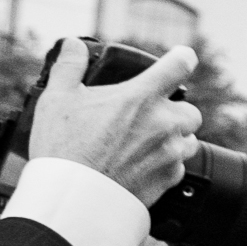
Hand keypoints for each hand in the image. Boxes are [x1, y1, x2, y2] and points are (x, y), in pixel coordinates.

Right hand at [26, 41, 202, 206]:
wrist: (73, 199)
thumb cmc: (64, 149)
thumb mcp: (56, 100)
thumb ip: (69, 68)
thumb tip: (73, 46)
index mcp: (142, 98)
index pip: (179, 65)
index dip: (183, 57)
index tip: (182, 58)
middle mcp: (164, 123)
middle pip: (190, 109)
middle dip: (174, 110)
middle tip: (148, 116)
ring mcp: (170, 152)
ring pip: (189, 139)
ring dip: (174, 138)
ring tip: (144, 142)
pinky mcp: (169, 178)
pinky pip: (179, 166)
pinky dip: (166, 164)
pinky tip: (141, 165)